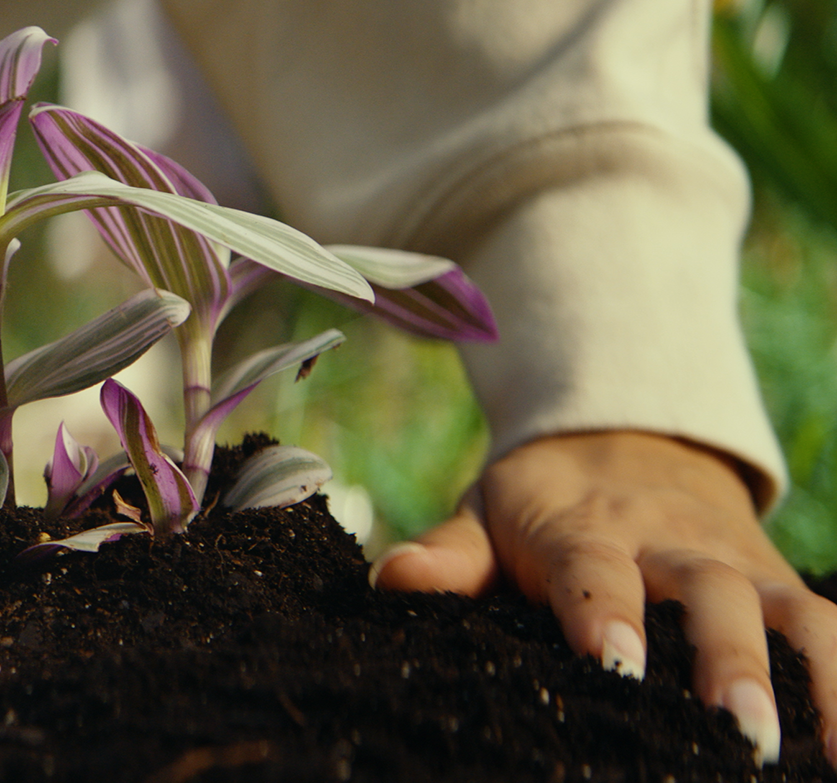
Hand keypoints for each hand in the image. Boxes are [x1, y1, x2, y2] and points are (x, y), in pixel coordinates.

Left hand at [371, 430, 836, 766]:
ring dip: (813, 679)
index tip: (615, 666)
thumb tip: (395, 579)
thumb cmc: (545, 504)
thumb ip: (449, 554)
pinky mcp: (787, 589)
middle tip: (739, 730)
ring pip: (789, 615)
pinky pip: (831, 630)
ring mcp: (742, 567)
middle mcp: (676, 545)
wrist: (630, 437)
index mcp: (589, 527)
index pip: (594, 567)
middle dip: (729, 660)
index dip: (606, 613)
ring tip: (819, 754)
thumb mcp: (487, 514)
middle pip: (710, 594)